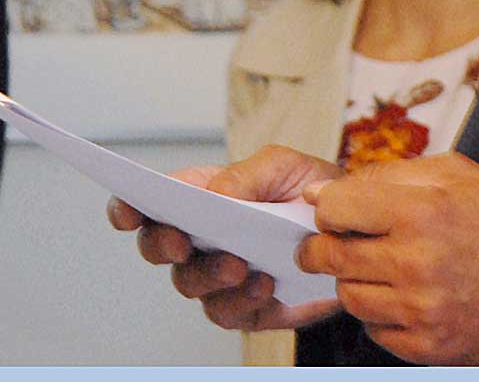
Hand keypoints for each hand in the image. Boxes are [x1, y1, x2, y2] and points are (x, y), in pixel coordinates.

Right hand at [106, 148, 344, 332]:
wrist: (352, 229)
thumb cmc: (309, 190)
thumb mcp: (283, 165)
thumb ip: (246, 174)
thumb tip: (214, 194)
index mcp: (199, 198)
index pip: (147, 205)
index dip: (126, 208)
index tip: (126, 211)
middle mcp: (200, 240)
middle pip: (157, 248)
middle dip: (163, 244)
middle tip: (183, 241)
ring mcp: (220, 277)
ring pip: (190, 285)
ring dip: (209, 275)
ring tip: (239, 264)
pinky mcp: (248, 308)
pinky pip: (230, 313)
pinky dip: (244, 300)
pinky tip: (265, 283)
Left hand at [298, 153, 478, 363]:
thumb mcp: (458, 174)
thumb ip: (388, 174)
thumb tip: (327, 187)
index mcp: (421, 211)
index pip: (333, 209)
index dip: (328, 208)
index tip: (336, 211)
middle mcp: (416, 262)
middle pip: (330, 256)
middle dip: (323, 247)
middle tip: (334, 243)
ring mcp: (420, 309)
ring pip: (348, 296)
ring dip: (354, 281)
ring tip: (381, 268)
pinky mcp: (428, 346)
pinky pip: (374, 331)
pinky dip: (380, 315)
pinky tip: (403, 298)